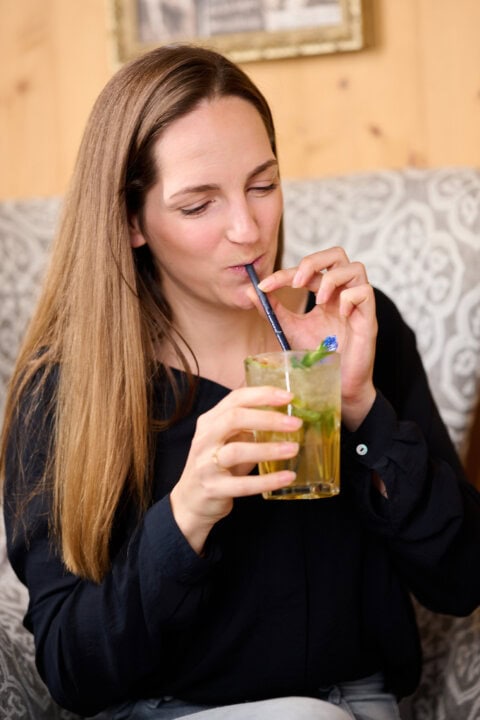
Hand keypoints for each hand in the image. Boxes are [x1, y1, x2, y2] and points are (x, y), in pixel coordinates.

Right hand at [170, 386, 300, 553]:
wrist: (190, 501)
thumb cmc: (216, 466)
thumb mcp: (227, 440)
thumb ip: (248, 426)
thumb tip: (286, 414)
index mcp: (210, 421)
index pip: (235, 399)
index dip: (262, 395)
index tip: (288, 396)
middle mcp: (204, 439)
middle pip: (234, 418)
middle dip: (267, 418)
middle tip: (295, 423)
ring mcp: (205, 464)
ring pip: (237, 451)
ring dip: (269, 449)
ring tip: (294, 448)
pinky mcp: (213, 489)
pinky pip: (243, 485)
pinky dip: (267, 481)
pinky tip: (287, 477)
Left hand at [253, 247, 377, 429]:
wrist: (337, 385)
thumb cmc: (319, 357)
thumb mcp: (290, 329)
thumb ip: (274, 310)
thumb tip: (250, 290)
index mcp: (325, 292)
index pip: (308, 269)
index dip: (284, 273)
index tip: (264, 286)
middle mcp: (342, 293)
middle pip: (337, 254)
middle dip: (314, 262)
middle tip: (297, 282)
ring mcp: (358, 304)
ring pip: (356, 267)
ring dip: (332, 280)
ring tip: (320, 301)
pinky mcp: (369, 318)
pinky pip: (366, 292)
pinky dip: (350, 298)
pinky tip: (340, 315)